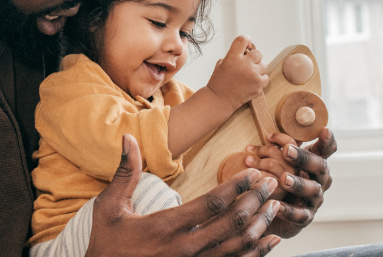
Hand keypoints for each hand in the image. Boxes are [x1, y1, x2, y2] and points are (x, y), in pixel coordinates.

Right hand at [85, 134, 282, 256]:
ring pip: (238, 246)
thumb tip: (128, 137)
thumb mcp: (109, 208)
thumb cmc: (107, 244)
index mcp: (165, 227)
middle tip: (272, 182)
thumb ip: (125, 173)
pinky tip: (270, 240)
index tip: (253, 172)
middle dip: (256, 201)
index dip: (236, 186)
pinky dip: (256, 253)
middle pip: (232, 223)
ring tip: (275, 205)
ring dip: (261, 225)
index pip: (211, 204)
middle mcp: (184, 249)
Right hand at [206, 36, 268, 110]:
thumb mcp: (221, 63)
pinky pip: (266, 76)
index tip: (247, 43)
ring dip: (257, 68)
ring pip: (264, 64)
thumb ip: (234, 55)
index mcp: (232, 57)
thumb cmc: (220, 81)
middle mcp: (244, 64)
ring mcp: (253, 74)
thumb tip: (247, 51)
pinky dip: (260, 78)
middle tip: (247, 64)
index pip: (243, 40)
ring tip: (249, 74)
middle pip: (257, 52)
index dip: (246, 40)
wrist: (220, 99)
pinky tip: (252, 81)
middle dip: (253, 58)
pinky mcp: (259, 84)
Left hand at [248, 130, 337, 237]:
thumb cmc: (280, 181)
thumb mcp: (281, 163)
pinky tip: (277, 206)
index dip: (327, 141)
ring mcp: (314, 199)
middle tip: (286, 150)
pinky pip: (299, 214)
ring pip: (311, 190)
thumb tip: (269, 136)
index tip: (324, 130)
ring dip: (297, 183)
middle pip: (318, 166)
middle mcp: (319, 179)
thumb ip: (281, 150)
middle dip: (303, 157)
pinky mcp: (305, 217)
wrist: (276, 213)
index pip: (326, 150)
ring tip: (283, 179)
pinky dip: (289, 210)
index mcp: (315, 163)